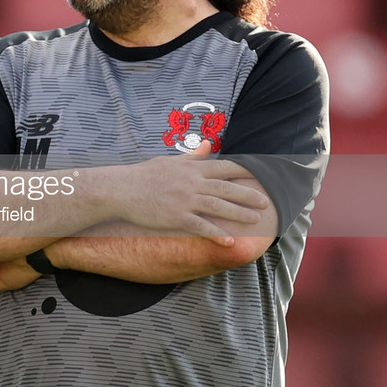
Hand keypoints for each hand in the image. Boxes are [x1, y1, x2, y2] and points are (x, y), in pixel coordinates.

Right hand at [101, 141, 267, 244]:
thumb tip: (207, 145)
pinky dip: (216, 233)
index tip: (261, 176)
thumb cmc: (143, 175)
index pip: (224, 167)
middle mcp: (191, 182)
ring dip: (239, 213)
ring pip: (218, 206)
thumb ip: (191, 157)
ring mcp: (184, 200)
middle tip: (266, 202)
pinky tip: (229, 241)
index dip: (244, 172)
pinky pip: (200, 226)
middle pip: (226, 187)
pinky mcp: (175, 216)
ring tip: (256, 220)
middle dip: (248, 194)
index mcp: (191, 168)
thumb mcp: (168, 161)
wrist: (120, 189)